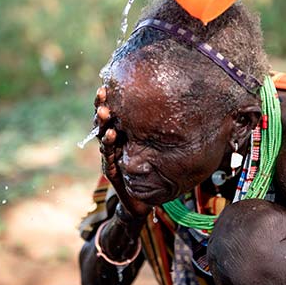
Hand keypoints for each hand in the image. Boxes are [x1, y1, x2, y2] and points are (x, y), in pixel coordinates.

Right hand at [93, 86, 152, 218]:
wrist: (145, 200)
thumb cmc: (154, 169)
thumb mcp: (161, 145)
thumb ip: (164, 128)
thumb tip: (183, 101)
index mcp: (123, 132)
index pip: (114, 112)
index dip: (109, 99)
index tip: (108, 84)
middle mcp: (115, 142)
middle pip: (105, 121)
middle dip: (103, 106)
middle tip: (102, 93)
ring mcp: (111, 155)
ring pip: (104, 136)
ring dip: (104, 123)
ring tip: (105, 112)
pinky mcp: (112, 169)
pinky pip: (109, 155)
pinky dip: (109, 144)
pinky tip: (112, 134)